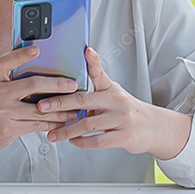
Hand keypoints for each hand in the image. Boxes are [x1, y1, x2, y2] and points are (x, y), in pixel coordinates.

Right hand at [0, 46, 80, 172]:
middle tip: (72, 84)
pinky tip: (62, 121)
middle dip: (56, 84)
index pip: (5, 62)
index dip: (21, 54)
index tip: (37, 49)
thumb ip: (5, 79)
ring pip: (39, 108)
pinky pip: (37, 124)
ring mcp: (2, 112)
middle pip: (31, 85)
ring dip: (60, 108)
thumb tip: (32, 65)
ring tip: (75, 106)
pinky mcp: (8, 129)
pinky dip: (52, 123)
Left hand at [40, 47, 191, 159]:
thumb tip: (69, 83)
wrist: (152, 127)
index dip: (94, 61)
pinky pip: (98, 141)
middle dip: (61, 104)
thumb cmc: (127, 109)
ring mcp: (121, 119)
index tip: (86, 51)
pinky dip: (83, 142)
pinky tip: (73, 142)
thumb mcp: (113, 93)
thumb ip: (94, 88)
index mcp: (111, 90)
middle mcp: (117, 102)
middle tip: (42, 106)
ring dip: (67, 131)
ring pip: (88, 124)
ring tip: (52, 134)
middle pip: (85, 100)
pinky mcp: (124, 137)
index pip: (100, 73)